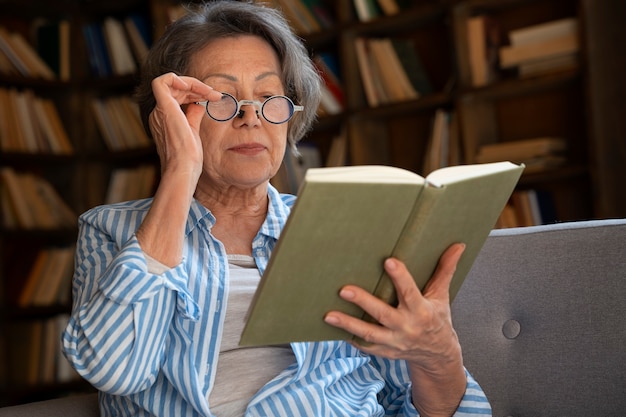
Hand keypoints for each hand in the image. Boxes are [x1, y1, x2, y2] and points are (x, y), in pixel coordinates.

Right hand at [149, 73, 221, 179]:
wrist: (183, 168)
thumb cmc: (188, 158)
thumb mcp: (192, 131)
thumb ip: (193, 115)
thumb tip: (199, 103)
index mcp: (164, 119)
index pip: (177, 96)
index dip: (193, 92)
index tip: (210, 98)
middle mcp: (158, 114)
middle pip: (175, 88)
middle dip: (197, 87)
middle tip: (214, 95)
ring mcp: (160, 111)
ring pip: (171, 83)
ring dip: (193, 84)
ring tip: (210, 93)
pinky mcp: (164, 108)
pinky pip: (162, 82)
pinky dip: (177, 79)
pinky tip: (193, 87)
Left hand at [324, 243, 466, 415]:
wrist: (438, 355)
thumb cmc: (437, 318)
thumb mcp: (442, 295)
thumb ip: (445, 270)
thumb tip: (458, 245)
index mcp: (422, 311)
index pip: (410, 292)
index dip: (400, 277)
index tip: (388, 261)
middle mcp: (407, 327)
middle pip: (383, 314)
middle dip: (364, 302)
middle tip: (344, 290)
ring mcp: (395, 342)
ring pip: (369, 334)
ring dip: (348, 324)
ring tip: (328, 315)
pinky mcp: (385, 352)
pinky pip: (366, 347)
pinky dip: (351, 340)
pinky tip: (335, 330)